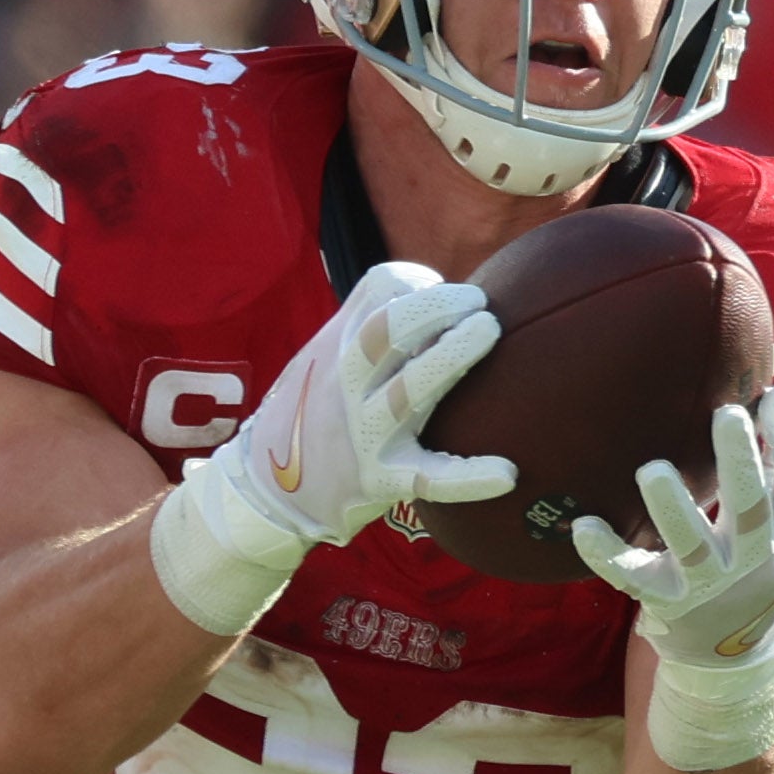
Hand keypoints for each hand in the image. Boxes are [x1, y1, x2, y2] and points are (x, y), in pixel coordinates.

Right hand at [147, 260, 512, 635]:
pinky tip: (506, 474)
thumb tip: (441, 298)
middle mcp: (347, 381)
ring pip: (407, 390)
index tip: (445, 295)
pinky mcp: (380, 479)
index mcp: (339, 343)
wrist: (267, 488)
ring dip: (449, 357)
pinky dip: (467, 477)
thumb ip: (370, 325)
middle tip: (479, 305)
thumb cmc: (316, 412)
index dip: (417, 284)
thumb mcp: (326, 357)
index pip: (377, 290)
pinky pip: (428, 477)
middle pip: (388, 330)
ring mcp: (363, 432)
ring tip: (489, 331)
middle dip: (435, 307)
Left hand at [576, 384, 773, 670]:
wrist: (738, 659)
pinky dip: (606, 553)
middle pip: (750, 508)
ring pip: (690, 545)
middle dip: (739, 462)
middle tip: (727, 415)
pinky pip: (632, 576)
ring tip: (653, 470)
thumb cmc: (765, 569)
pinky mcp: (667, 601)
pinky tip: (584, 525)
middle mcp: (754, 560)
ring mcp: (709, 584)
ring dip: (671, 508)